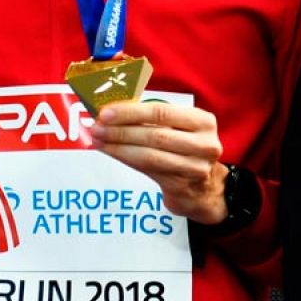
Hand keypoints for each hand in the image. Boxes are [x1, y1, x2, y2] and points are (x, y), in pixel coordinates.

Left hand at [87, 101, 225, 223]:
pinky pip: (147, 170)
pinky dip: (125, 159)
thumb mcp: (179, 129)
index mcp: (203, 122)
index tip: (106, 112)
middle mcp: (204, 144)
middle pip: (155, 135)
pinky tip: (110, 153)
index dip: (131, 112)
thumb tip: (112, 111)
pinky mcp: (181, 186)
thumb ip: (153, 119)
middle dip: (121, 131)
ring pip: (149, 156)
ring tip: (98, 141)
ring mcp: (194, 168)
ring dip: (119, 147)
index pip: (162, 112)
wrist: (204, 189)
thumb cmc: (184, 149)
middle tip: (96, 128)